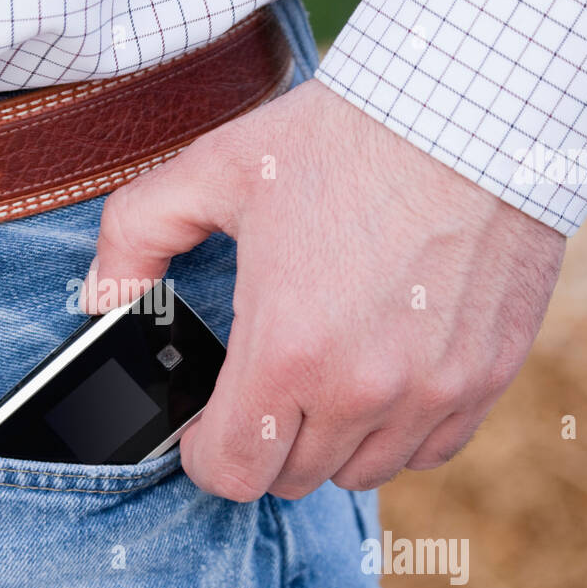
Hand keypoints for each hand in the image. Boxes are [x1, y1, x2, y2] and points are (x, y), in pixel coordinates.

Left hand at [83, 79, 565, 500]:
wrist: (472, 110)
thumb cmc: (344, 138)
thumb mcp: (214, 170)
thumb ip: (135, 237)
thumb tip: (101, 300)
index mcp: (287, 349)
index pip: (232, 472)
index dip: (205, 457)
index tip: (206, 429)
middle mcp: (363, 388)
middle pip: (292, 477)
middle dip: (263, 442)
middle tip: (262, 388)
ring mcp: (433, 389)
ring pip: (362, 472)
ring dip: (330, 441)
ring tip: (322, 379)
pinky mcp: (486, 377)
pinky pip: (431, 450)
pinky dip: (400, 431)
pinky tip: (384, 378)